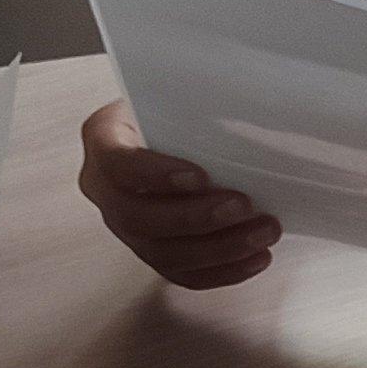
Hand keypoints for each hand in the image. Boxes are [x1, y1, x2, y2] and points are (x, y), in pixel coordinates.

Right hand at [81, 98, 279, 289]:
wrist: (170, 129)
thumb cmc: (174, 109)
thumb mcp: (175, 94)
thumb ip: (194, 102)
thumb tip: (253, 102)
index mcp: (103, 140)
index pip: (117, 163)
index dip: (156, 175)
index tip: (200, 176)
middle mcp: (105, 188)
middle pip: (138, 217)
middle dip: (196, 219)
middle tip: (244, 206)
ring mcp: (125, 225)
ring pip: (162, 253)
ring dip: (219, 249)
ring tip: (263, 232)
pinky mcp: (151, 251)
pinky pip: (181, 273)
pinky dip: (222, 271)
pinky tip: (256, 259)